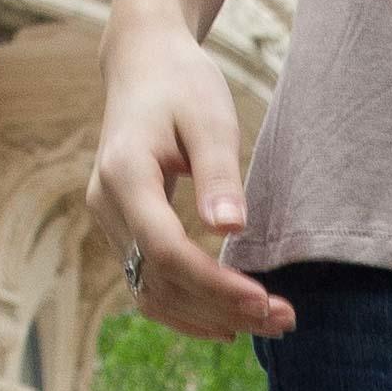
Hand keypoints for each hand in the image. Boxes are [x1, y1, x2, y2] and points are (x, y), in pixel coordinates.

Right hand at [93, 0, 296, 340]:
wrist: (144, 67)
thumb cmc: (182, 84)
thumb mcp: (209, 118)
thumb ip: (218, 174)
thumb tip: (230, 231)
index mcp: (124, 173)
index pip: (165, 250)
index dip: (213, 284)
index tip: (264, 299)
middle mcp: (107, 204)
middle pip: (159, 281)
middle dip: (221, 308)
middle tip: (284, 320)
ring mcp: (109, 222)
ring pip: (151, 292)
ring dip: (208, 317)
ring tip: (268, 323)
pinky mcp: (122, 232)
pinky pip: (149, 284)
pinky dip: (189, 309)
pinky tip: (230, 320)